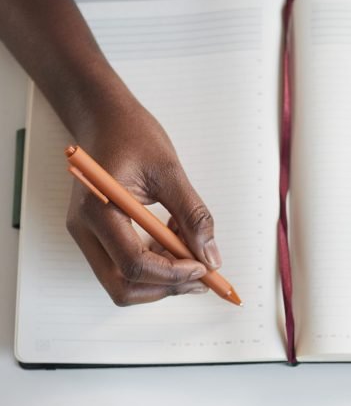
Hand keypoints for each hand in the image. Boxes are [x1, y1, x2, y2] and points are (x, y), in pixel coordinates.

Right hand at [66, 96, 220, 304]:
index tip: (203, 267)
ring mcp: (88, 236)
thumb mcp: (169, 169)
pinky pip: (124, 269)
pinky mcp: (97, 238)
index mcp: (98, 208)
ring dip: (162, 279)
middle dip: (166, 287)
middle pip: (123, 287)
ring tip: (188, 250)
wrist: (103, 118)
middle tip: (201, 274)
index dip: (173, 273)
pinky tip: (174, 242)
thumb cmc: (130, 134)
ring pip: (123, 285)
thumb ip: (193, 215)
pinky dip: (155, 268)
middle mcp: (85, 229)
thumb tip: (210, 256)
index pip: (135, 264)